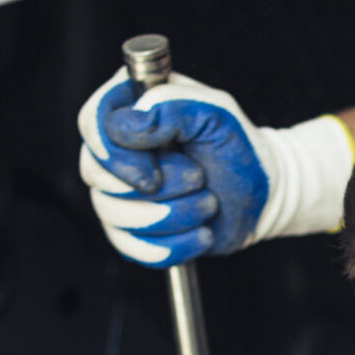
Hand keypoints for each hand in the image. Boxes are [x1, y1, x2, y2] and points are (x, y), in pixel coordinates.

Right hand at [76, 67, 354, 265]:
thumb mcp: (215, 112)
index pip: (92, 123)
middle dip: (155, 188)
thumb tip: (125, 125)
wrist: (262, 194)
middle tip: (199, 179)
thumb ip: (170, 106)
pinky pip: (132, 248)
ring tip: (208, 203)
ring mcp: (120, 191)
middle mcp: (118, 148)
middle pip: (97, 173)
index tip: (153, 171)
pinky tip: (201, 232)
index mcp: (131, 106)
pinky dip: (173, 245)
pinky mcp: (131, 229)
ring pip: (113, 214)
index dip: (116, 152)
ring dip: (171, 216)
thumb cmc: (238, 147)